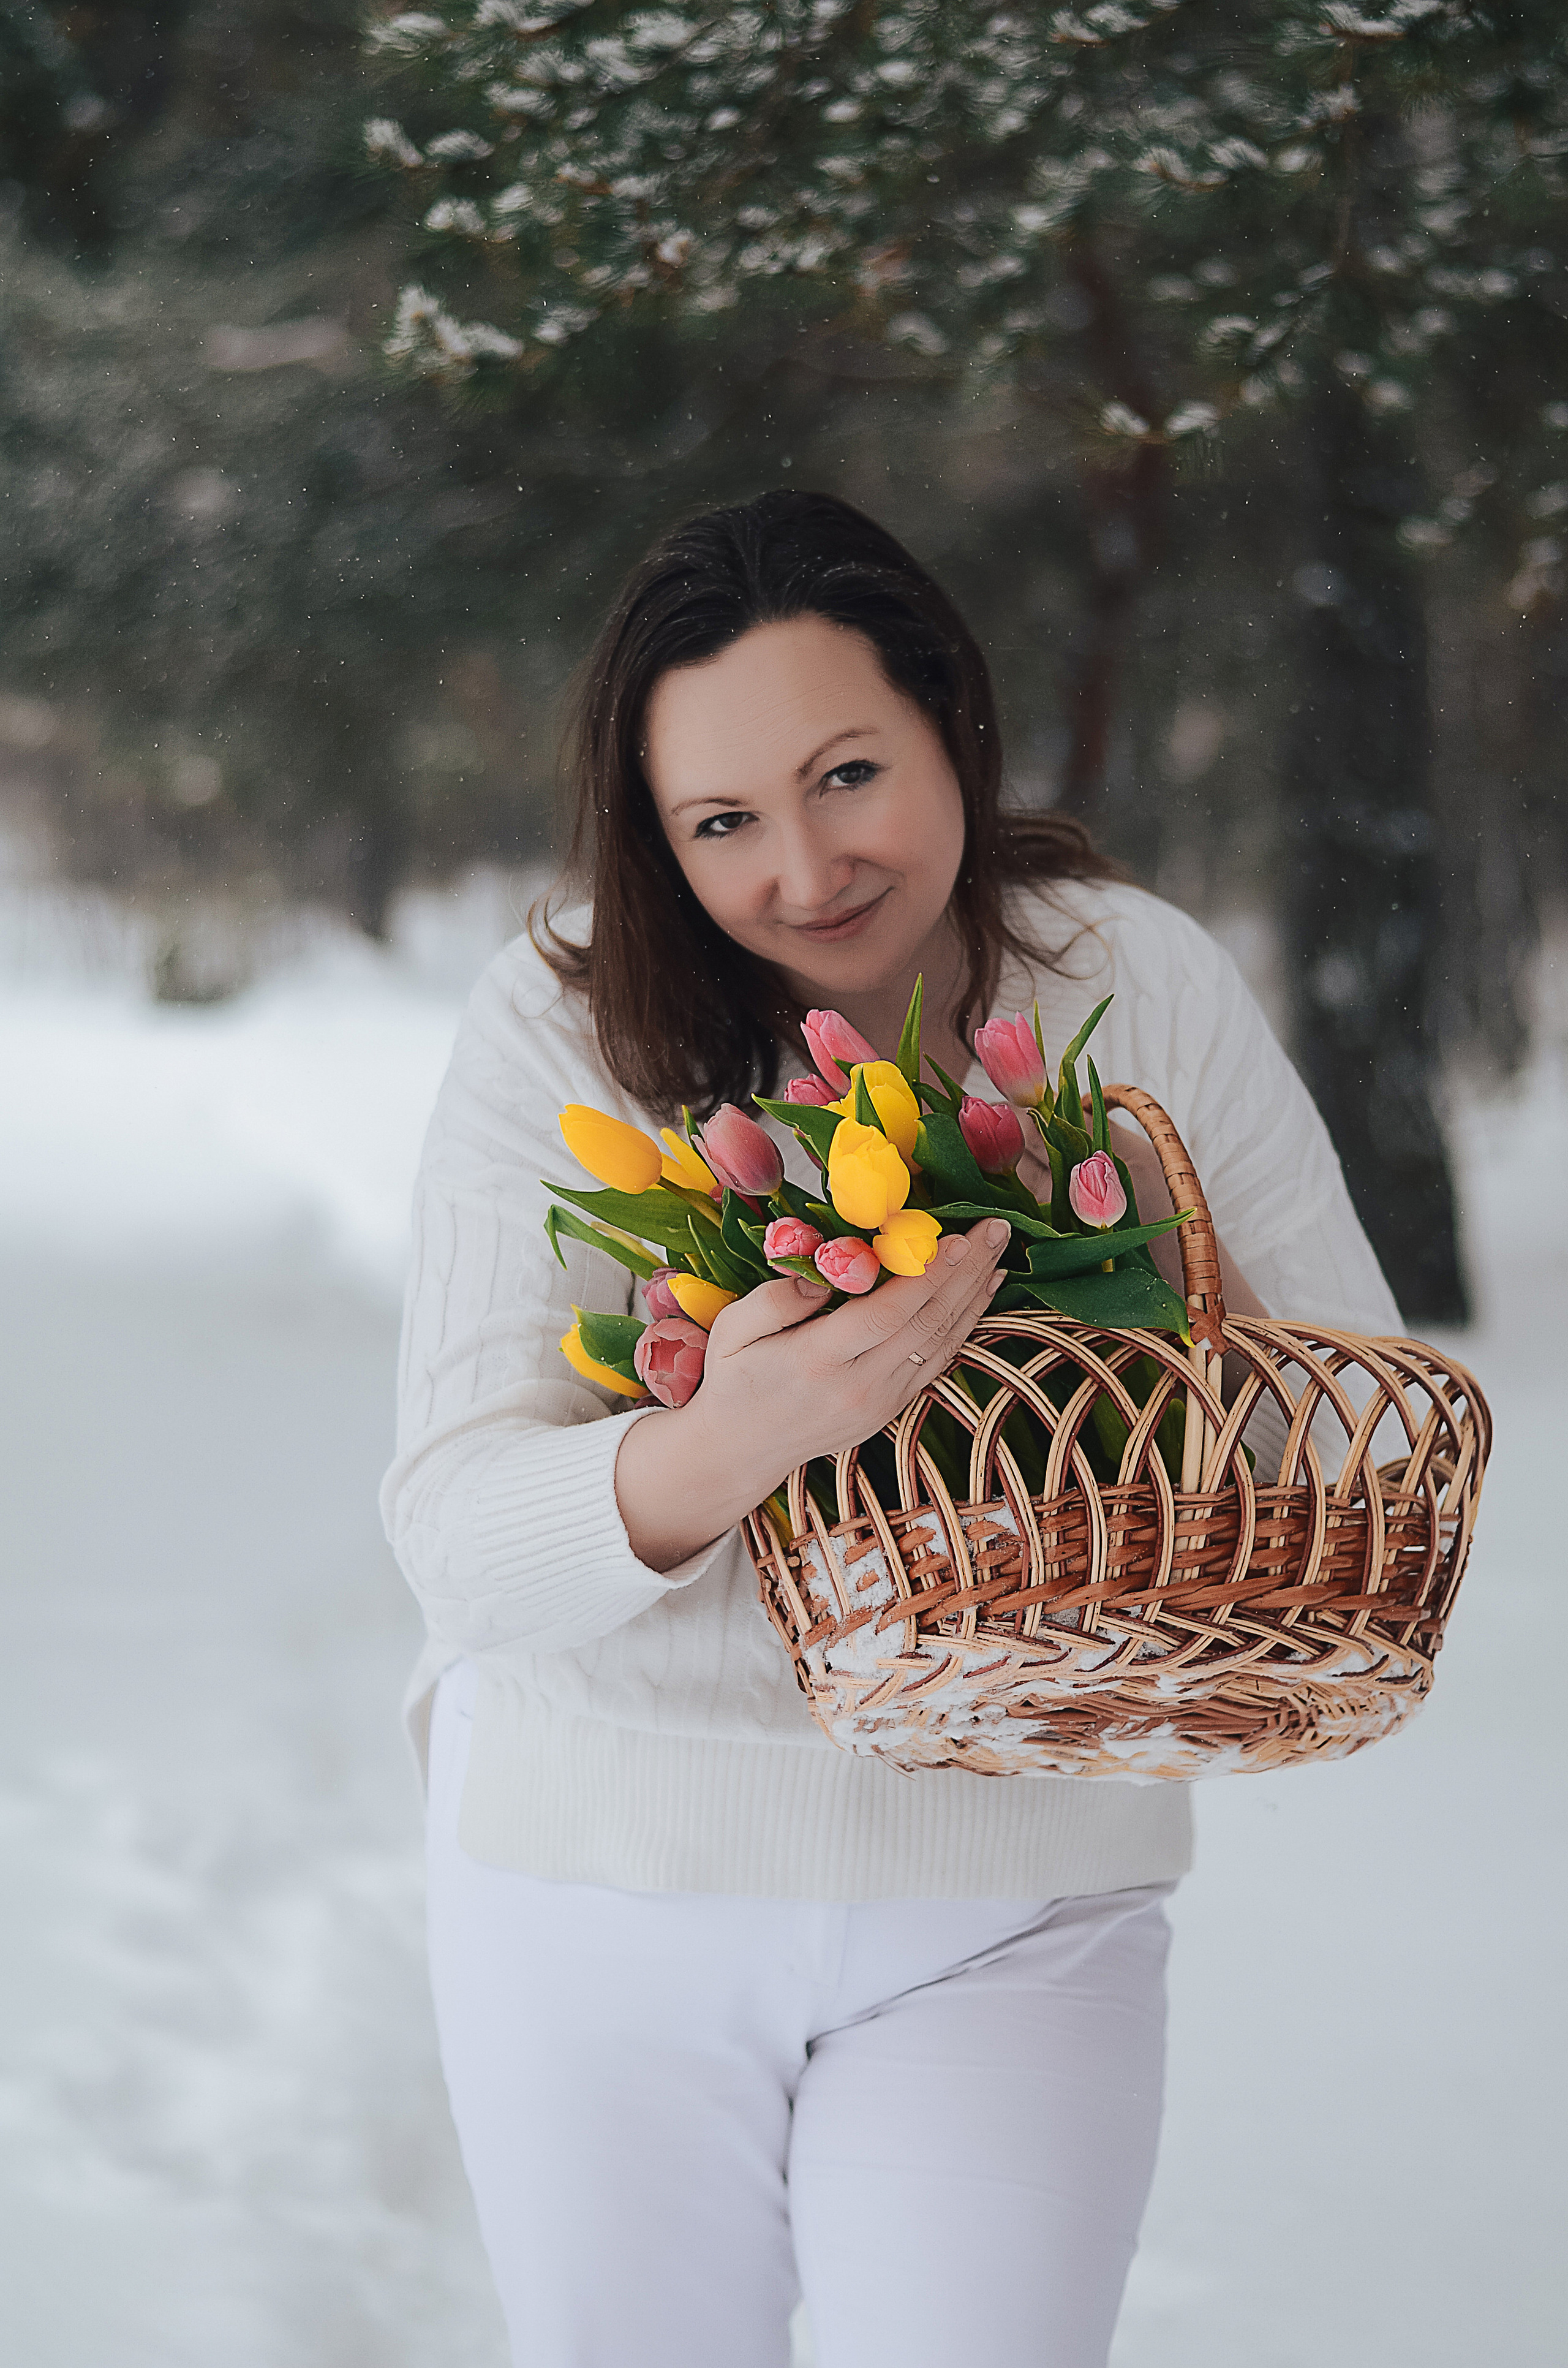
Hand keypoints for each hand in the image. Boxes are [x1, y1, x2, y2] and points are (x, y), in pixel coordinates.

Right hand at [613, 1219, 1011, 1571]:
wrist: (740, 1451)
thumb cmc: (734, 1379)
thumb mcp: (731, 1330)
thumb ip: (776, 1298)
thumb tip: (830, 1272)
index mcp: (814, 1362)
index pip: (884, 1314)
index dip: (926, 1276)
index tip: (957, 1238)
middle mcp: (857, 1387)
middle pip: (925, 1324)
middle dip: (966, 1273)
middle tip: (994, 1229)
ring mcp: (880, 1402)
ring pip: (939, 1343)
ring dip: (974, 1295)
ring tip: (998, 1252)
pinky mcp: (891, 1409)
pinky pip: (936, 1362)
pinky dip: (964, 1325)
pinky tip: (980, 1294)